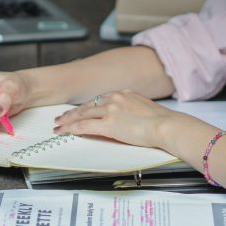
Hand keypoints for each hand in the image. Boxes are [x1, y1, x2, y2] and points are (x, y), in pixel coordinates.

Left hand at [51, 89, 177, 148]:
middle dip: (73, 112)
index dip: (88, 106)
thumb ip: (131, 109)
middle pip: (88, 105)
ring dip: (69, 120)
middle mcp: (115, 98)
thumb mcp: (145, 109)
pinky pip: (85, 126)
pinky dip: (72, 128)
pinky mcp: (108, 123)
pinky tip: (65, 131)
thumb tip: (125, 118)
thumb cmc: (162, 122)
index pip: (100, 100)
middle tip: (62, 117)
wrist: (166, 126)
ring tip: (59, 125)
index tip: (81, 110)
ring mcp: (110, 110)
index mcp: (124, 94)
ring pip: (83, 114)